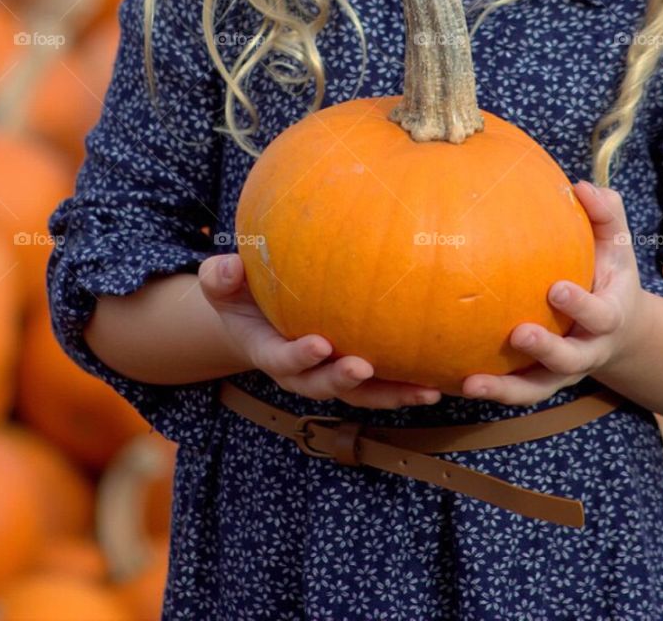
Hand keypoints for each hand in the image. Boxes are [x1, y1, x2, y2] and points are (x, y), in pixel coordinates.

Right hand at [197, 253, 441, 409]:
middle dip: (343, 380)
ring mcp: (331, 375)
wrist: (259, 312)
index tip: (319, 344)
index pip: (282, 360)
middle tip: (363, 367)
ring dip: (393, 395)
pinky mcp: (359, 373)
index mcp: (269, 351)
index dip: (299, 356)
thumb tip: (228, 267)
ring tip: (425, 391)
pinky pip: (385, 383)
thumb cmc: (241, 291)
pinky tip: (441, 380)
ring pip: (363, 395)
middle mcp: (302, 372)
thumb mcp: (223, 282)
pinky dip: (410, 385)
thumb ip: (220, 277)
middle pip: (324, 386)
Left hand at [459, 180, 648, 406]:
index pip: (600, 315)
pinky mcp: (539, 380)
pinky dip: (490, 390)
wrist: (618, 328)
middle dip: (546, 348)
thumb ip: (605, 213)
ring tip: (472, 383)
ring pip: (537, 388)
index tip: (554, 288)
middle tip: (518, 333)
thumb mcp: (616, 243)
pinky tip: (455, 382)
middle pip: (569, 360)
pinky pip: (514, 391)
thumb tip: (581, 186)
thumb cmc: (608, 271)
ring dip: (506, 389)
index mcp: (609, 316)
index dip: (580, 305)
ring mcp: (562, 371)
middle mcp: (587, 350)